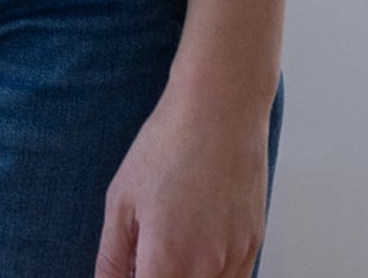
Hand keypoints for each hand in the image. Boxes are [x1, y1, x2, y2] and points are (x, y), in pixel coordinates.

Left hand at [94, 74, 269, 277]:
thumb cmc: (169, 143)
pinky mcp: (255, 243)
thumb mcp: (121, 198)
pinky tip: (198, 243)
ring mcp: (236, 258)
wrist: (220, 106)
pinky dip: (213, 275)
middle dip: (159, 276)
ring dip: (186, 276)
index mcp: (167, 260)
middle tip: (146, 256)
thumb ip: (112, 258)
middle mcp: (206, 268)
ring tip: (172, 244)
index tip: (132, 268)